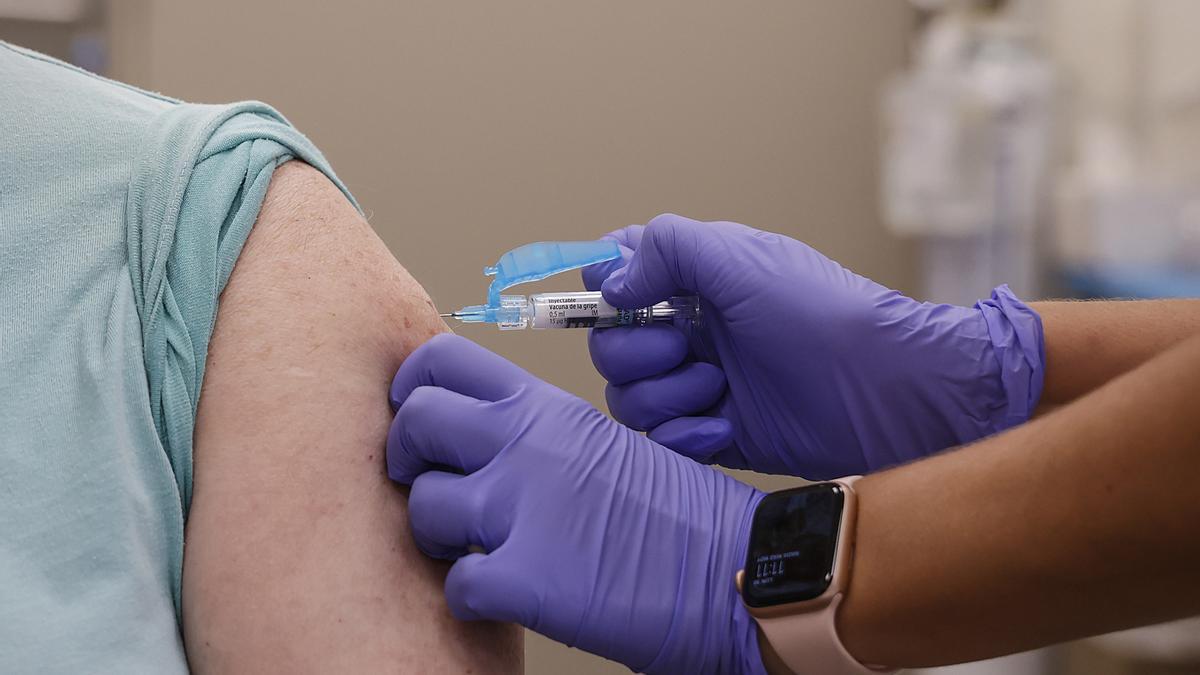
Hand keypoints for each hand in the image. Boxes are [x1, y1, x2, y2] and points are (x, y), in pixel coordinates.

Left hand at [386, 334, 766, 674]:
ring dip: (441, 537)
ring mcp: (520, 508)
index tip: (418, 416)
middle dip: (409, 460)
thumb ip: (537, 433)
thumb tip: (473, 444)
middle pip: (414, 421)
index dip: (413, 389)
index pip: (440, 361)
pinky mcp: (525, 578)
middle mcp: (525, 444)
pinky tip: (508, 593)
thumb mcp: (604, 442)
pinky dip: (473, 598)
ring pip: (421, 507)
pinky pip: (456, 586)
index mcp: (546, 407)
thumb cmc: (680, 514)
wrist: (736, 567)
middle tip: (435, 485)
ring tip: (480, 548)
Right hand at [583, 214, 1043, 478]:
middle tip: (686, 349)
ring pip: (630, 398)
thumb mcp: (741, 257)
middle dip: (638, 353)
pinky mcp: (715, 435)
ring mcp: (701, 385)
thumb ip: (666, 248)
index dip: (606, 289)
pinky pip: (662, 442)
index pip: (619, 277)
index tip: (621, 298)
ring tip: (719, 390)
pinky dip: (684, 438)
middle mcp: (691, 331)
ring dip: (666, 396)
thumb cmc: (820, 314)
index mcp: (694, 282)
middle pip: (611, 346)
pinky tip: (723, 428)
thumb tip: (612, 282)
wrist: (883, 391)